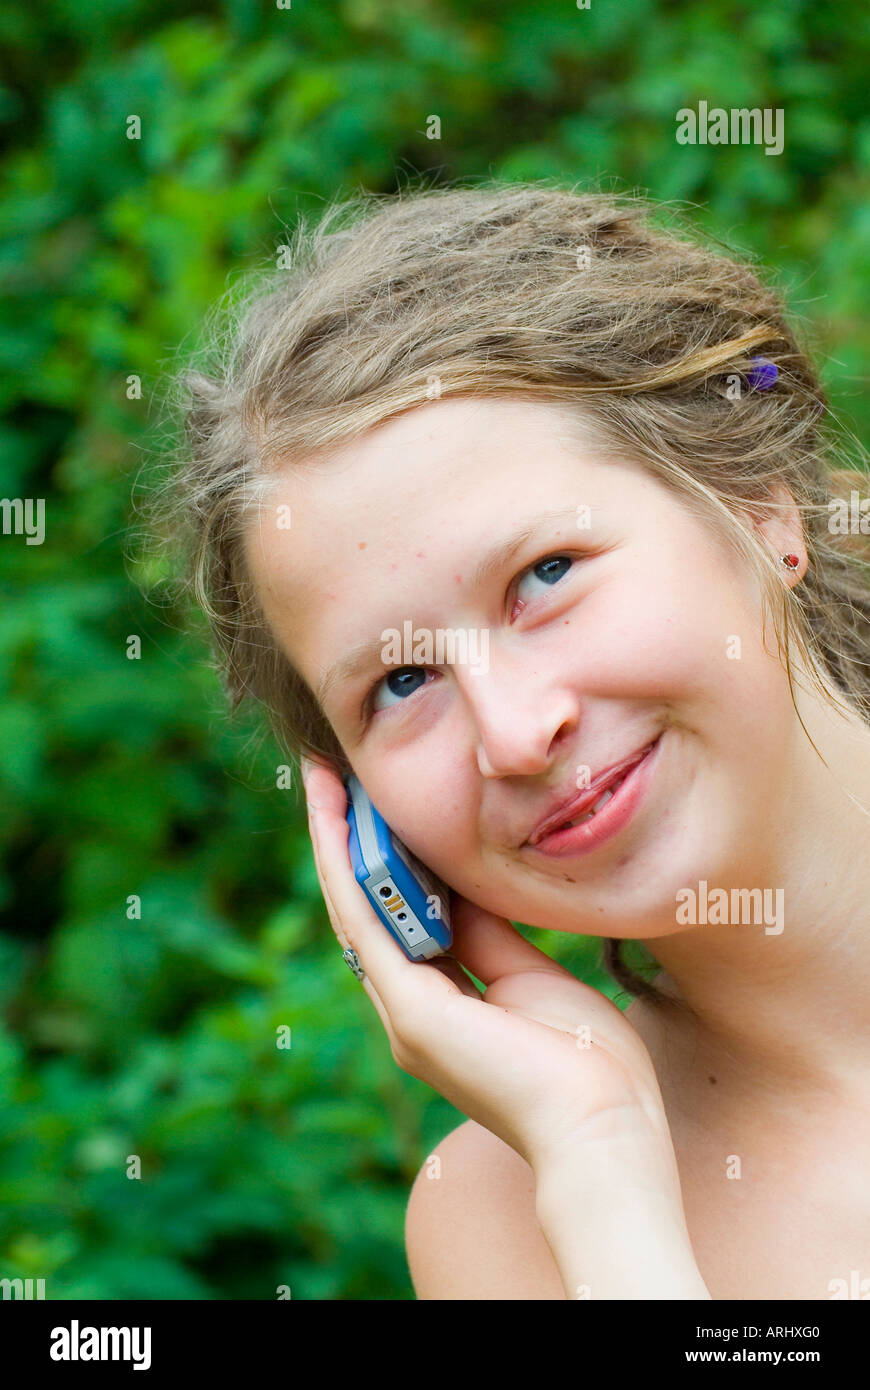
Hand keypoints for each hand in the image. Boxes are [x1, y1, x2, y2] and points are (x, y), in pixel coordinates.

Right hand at [301, 757, 678, 1183]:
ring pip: (356, 910)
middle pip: (368, 910)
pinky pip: (368, 923)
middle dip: (349, 842)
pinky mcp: (412, 1011)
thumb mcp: (533, 977)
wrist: (604, 1128)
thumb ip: (489, 935)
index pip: (400, 921)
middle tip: (334, 779)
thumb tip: (461, 887)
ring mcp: (405, 1015)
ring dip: (335, 843)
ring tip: (324, 783)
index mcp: (442, 1009)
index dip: (383, 862)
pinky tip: (335, 820)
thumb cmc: (588, 1064)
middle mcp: (411, 1012)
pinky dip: (347, 867)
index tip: (378, 807)